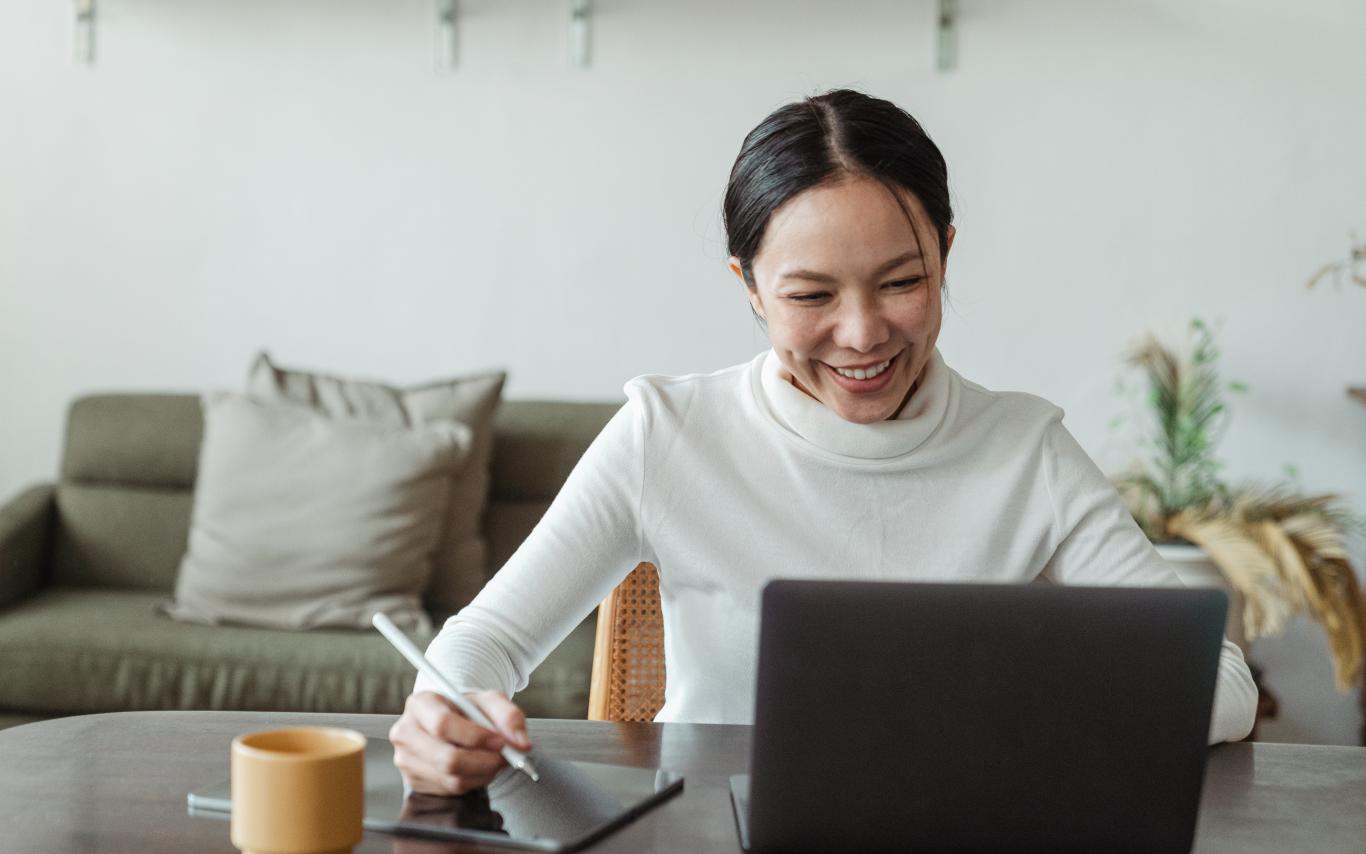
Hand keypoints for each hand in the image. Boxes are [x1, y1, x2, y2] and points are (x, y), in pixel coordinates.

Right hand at [389, 689, 532, 794]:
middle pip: (446, 758)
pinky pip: (450, 789)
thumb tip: (521, 743)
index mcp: (420, 704)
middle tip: (505, 757)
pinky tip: (479, 768)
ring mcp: (406, 760)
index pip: (443, 724)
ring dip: (483, 773)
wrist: (451, 721)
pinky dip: (473, 781)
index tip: (500, 741)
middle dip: (484, 761)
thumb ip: (509, 715)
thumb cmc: (467, 709)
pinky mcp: (413, 781)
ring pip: (451, 778)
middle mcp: (406, 732)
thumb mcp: (489, 701)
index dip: (475, 737)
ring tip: (494, 760)